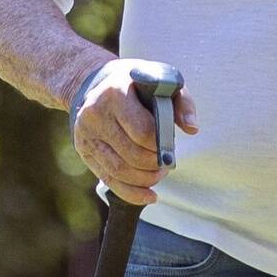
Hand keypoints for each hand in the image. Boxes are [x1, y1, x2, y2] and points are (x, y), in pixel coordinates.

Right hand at [72, 58, 195, 205]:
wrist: (95, 83)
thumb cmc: (135, 84)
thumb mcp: (159, 80)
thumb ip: (180, 102)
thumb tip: (192, 128)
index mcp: (115, 93)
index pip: (143, 131)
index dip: (161, 146)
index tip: (170, 147)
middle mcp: (96, 114)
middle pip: (132, 154)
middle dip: (155, 165)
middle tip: (167, 163)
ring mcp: (86, 134)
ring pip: (120, 170)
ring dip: (146, 179)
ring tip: (158, 174)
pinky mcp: (84, 151)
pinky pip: (108, 179)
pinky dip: (131, 193)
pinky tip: (150, 196)